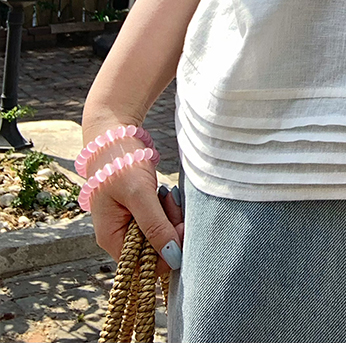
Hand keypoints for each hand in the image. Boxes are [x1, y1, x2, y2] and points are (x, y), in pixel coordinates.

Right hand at [86, 146, 183, 280]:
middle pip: (153, 251)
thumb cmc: (119, 162)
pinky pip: (160, 219)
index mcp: (111, 238)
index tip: (179, 230)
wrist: (114, 133)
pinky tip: (165, 193)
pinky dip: (167, 208)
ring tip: (166, 194)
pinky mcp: (140, 210)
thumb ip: (155, 227)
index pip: (141, 267)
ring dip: (170, 217)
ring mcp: (130, 222)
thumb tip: (173, 258)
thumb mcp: (138, 194)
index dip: (164, 255)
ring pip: (160, 234)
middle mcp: (119, 235)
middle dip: (170, 231)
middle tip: (172, 205)